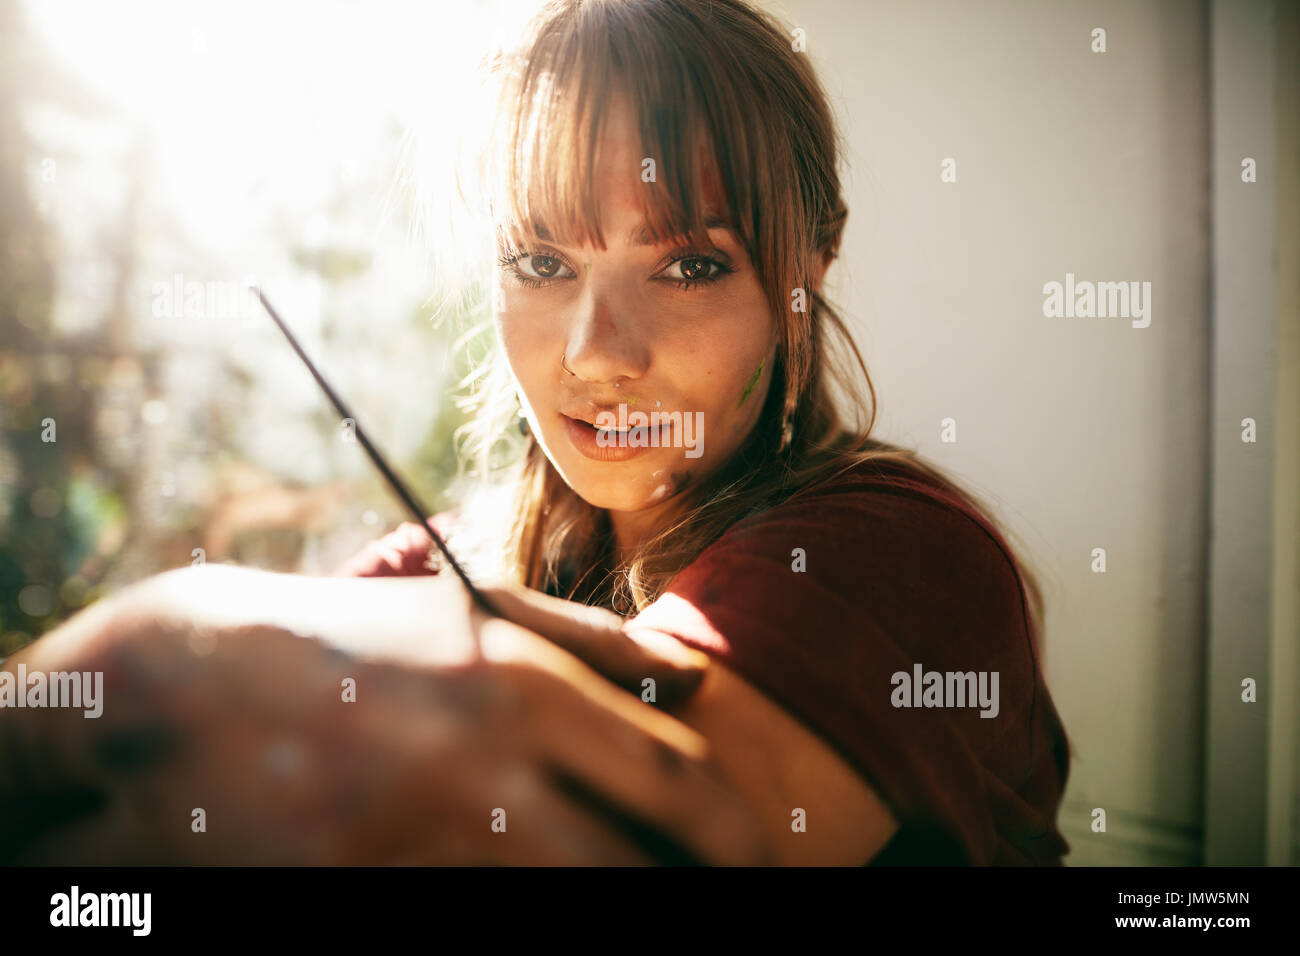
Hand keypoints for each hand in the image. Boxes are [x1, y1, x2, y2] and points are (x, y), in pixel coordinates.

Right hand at [0, 569, 769, 864]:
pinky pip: (488, 924)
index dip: (741, 839)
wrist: (180, 694)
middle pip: (644, 868)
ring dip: (619, 905)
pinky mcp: (372, 895)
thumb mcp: (470, 617)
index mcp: (525, 688)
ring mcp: (427, 841)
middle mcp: (489, 769)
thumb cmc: (348, 647)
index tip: (763, 861)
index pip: (681, 784)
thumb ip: (592, 638)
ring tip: (635, 890)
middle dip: (699, 890)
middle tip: (732, 894)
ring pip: (573, 905)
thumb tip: (697, 673)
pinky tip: (535, 891)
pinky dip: (529, 919)